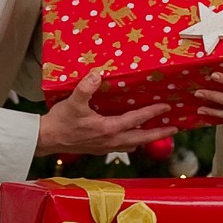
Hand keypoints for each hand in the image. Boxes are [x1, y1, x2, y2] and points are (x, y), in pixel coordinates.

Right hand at [36, 71, 175, 155]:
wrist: (46, 140)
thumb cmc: (60, 121)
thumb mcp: (72, 102)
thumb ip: (85, 88)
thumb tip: (97, 74)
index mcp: (107, 129)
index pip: (136, 120)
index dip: (152, 113)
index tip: (167, 107)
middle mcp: (110, 140)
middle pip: (141, 138)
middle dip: (159, 133)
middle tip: (176, 128)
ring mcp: (105, 147)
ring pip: (133, 144)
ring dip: (147, 139)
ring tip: (159, 133)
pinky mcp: (99, 149)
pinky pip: (122, 146)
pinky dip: (133, 142)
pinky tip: (134, 139)